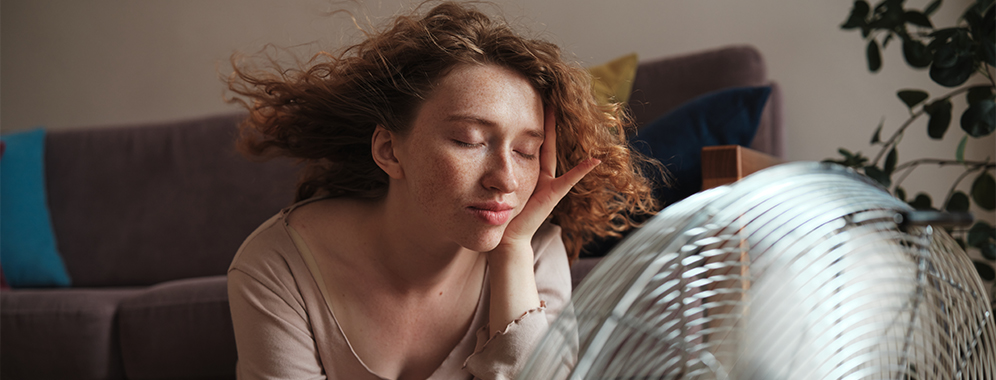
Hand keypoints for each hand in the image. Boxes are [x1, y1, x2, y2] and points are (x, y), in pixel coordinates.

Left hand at [496, 106, 600, 251]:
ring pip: (554, 153)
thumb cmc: (503, 213)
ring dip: (559, 134)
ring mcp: (549, 183)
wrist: (508, 236)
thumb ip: (497, 171)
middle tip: (552, 97)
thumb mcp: (500, 187)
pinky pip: (569, 180)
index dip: (533, 123)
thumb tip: (478, 151)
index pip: (531, 141)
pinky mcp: (553, 195)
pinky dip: (582, 170)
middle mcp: (541, 174)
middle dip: (548, 120)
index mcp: (529, 170)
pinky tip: (594, 160)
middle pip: (545, 141)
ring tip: (567, 113)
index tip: (532, 101)